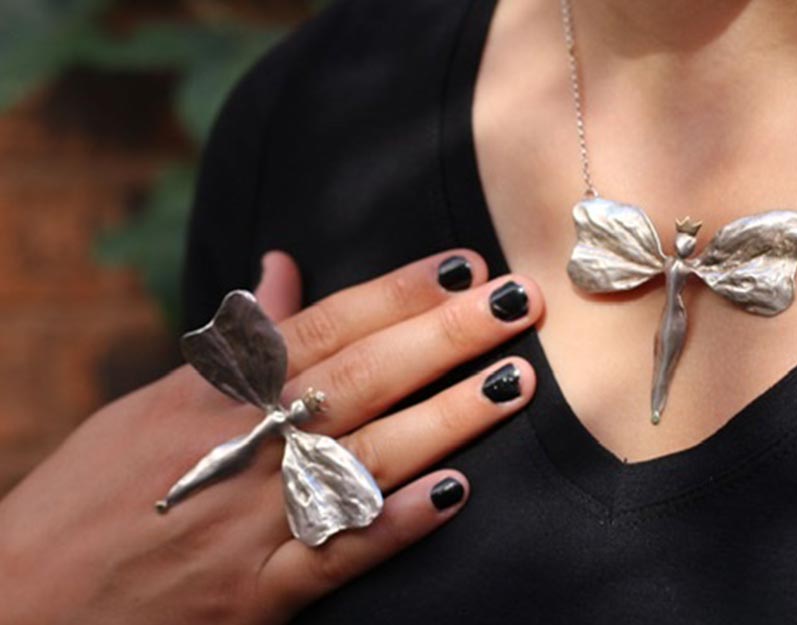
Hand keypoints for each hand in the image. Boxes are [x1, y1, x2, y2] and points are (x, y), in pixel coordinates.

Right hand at [0, 250, 541, 623]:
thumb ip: (231, 344)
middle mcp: (235, 449)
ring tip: (513, 380)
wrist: (22, 605)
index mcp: (208, 396)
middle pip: (357, 380)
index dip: (396, 295)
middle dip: (443, 337)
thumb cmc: (91, 497)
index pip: (320, 328)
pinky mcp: (253, 597)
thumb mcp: (150, 404)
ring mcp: (248, 524)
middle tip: (519, 303)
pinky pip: (333, 554)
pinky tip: (453, 494)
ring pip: (363, 458)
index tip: (463, 266)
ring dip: (445, 417)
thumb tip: (282, 269)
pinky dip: (392, 522)